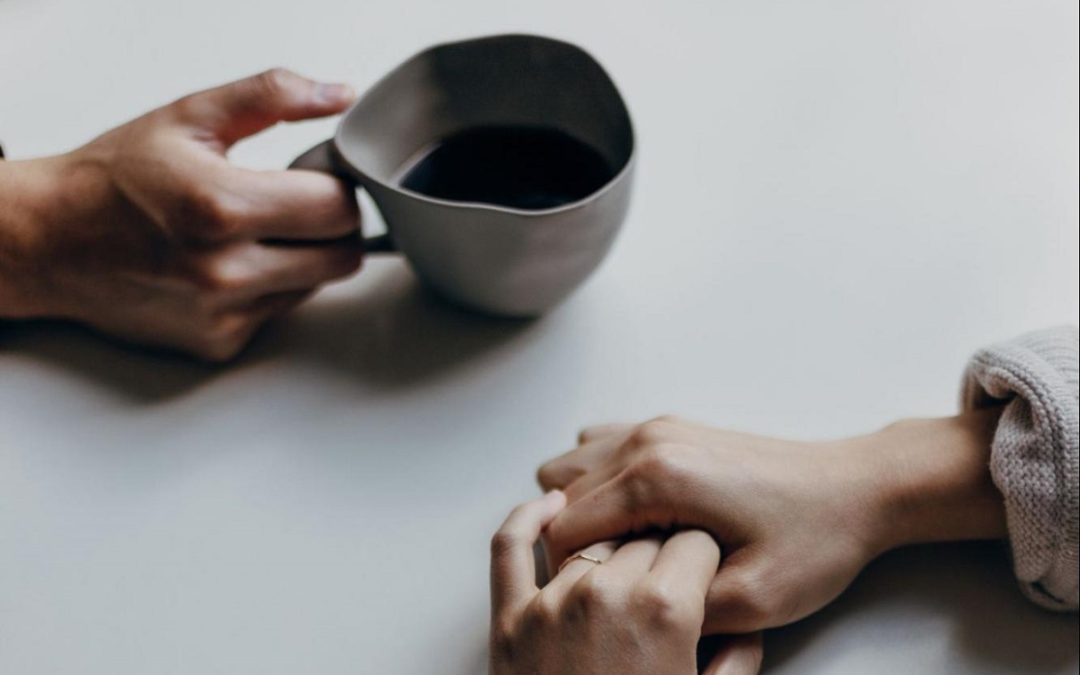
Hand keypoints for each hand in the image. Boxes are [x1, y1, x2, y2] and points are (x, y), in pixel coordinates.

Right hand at [0, 69, 360, 359]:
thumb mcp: (188, 119)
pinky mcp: (218, 343)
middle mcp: (225, 271)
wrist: (48, 241)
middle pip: (342, 257)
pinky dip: (268, 289)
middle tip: (295, 205)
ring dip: (301, 259)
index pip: (339, 209)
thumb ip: (270, 97)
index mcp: (223, 208)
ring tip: (250, 232)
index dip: (338, 189)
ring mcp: (223, 314)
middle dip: (331, 227)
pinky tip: (228, 266)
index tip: (319, 178)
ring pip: (315, 286)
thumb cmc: (112, 179)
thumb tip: (336, 96)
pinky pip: (278, 312)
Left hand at [489, 492, 761, 674]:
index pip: (695, 542)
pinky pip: (509, 545)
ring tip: (628, 563)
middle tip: (670, 581)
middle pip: (646, 537)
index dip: (704, 557)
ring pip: (593, 540)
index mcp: (664, 609)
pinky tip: (551, 507)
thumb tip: (747, 625)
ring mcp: (550, 601)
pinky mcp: (508, 618)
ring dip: (614, 549)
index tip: (704, 570)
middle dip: (664, 555)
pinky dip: (527, 518)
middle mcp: (606, 591)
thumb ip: (737, 660)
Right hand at [538, 410, 1005, 632]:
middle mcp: (648, 441)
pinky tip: (639, 516)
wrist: (860, 487)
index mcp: (657, 477)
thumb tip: (631, 614)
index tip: (608, 599)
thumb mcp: (753, 601)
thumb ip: (677, 611)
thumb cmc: (815, 539)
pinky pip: (601, 449)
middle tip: (625, 580)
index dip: (573, 576)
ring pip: (574, 470)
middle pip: (561, 497)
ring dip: (586, 512)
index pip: (564, 529)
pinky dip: (602, 483)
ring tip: (630, 549)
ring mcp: (658, 428)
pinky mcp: (671, 429)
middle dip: (578, 545)